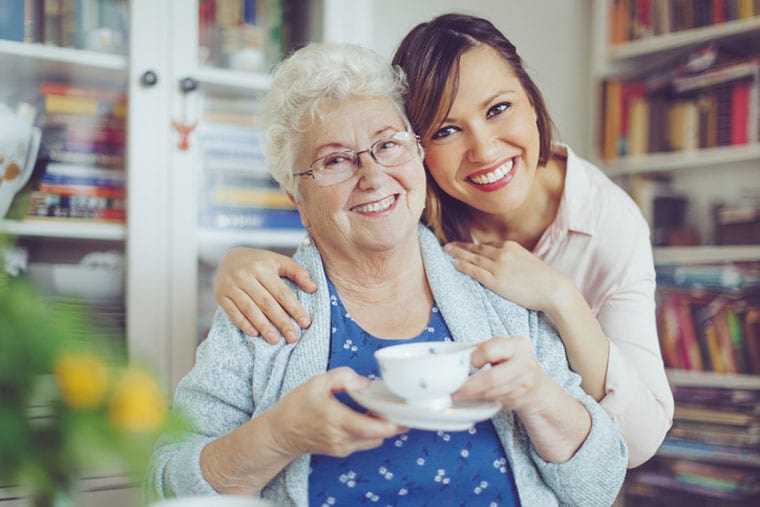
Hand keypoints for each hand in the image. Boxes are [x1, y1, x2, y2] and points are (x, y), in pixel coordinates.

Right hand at [213, 247, 316, 342]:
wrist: (227, 257)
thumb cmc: (258, 262)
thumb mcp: (278, 261)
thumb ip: (297, 272)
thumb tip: (313, 287)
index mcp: (262, 267)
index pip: (281, 292)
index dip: (294, 308)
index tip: (306, 323)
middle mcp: (245, 276)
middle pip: (266, 303)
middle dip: (281, 322)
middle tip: (293, 337)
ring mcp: (231, 286)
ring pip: (250, 309)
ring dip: (263, 326)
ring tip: (275, 340)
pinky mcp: (221, 295)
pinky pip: (233, 312)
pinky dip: (244, 324)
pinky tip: (255, 334)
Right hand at [268, 367, 406, 457]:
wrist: (280, 432)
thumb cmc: (297, 406)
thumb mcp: (317, 382)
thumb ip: (343, 377)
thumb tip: (365, 383)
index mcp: (336, 419)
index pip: (373, 428)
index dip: (394, 423)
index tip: (406, 413)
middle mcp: (341, 438)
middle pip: (379, 436)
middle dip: (392, 423)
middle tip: (399, 407)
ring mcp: (342, 447)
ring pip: (373, 440)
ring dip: (381, 428)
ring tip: (383, 410)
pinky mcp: (341, 451)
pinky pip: (364, 442)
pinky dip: (371, 431)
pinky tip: (369, 417)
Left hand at [444, 241, 570, 315]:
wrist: (553, 289)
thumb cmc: (543, 279)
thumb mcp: (527, 262)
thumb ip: (514, 259)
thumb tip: (507, 265)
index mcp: (511, 247)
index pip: (488, 246)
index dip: (474, 246)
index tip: (464, 246)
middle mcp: (503, 253)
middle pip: (476, 249)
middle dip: (461, 247)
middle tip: (447, 245)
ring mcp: (498, 266)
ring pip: (472, 258)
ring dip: (457, 254)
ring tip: (446, 251)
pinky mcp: (496, 280)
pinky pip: (475, 271)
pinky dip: (463, 266)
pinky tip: (454, 263)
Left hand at [453, 336, 550, 416]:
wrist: (538, 388)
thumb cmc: (515, 363)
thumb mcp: (504, 348)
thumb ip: (484, 349)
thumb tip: (459, 356)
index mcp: (518, 345)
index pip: (490, 350)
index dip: (475, 358)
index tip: (467, 363)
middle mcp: (524, 364)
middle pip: (491, 378)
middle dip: (469, 386)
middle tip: (454, 390)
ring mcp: (523, 384)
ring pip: (491, 393)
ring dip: (472, 395)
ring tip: (458, 395)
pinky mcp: (519, 400)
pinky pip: (495, 401)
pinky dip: (481, 400)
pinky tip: (473, 398)